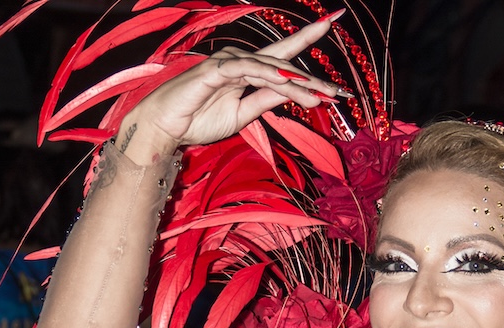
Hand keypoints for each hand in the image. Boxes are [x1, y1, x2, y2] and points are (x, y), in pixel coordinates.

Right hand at [117, 12, 346, 156]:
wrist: (166, 128)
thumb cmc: (199, 119)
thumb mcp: (244, 113)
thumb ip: (268, 100)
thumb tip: (296, 94)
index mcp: (249, 70)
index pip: (284, 56)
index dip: (308, 39)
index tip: (333, 25)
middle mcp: (242, 61)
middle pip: (284, 64)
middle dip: (312, 80)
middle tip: (337, 93)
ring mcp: (229, 63)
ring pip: (271, 68)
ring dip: (296, 83)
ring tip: (320, 97)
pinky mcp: (215, 70)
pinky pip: (247, 70)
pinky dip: (267, 75)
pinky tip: (285, 81)